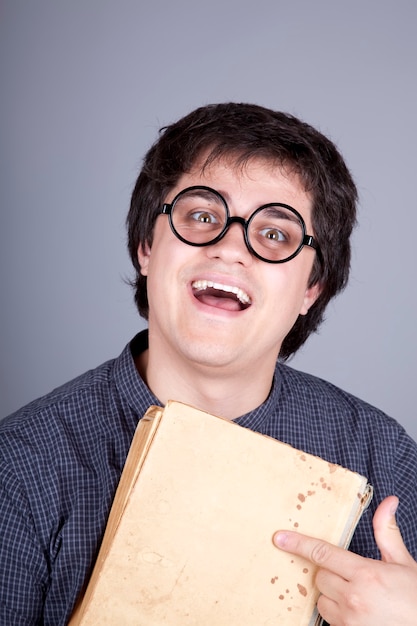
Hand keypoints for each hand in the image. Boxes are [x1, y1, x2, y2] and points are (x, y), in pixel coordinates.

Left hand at [273, 496, 416, 624]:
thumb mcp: (404, 563)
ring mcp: (350, 621)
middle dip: (331, 573)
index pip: (323, 554)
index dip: (298, 544)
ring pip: (321, 600)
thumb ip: (387, 532)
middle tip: (354, 577)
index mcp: (366, 574)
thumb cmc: (416, 599)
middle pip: (320, 576)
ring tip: (359, 597)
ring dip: (332, 595)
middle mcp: (354, 598)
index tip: (280, 538)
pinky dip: (338, 613)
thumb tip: (388, 502)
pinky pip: (329, 619)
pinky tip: (359, 612)